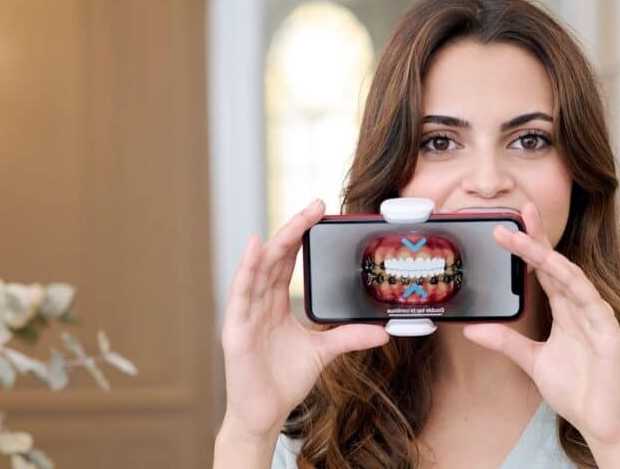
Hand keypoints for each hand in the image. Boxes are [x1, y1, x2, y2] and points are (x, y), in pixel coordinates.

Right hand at [220, 199, 389, 442]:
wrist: (264, 414)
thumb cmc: (283, 381)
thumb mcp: (323, 353)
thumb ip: (348, 337)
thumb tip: (384, 332)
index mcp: (275, 304)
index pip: (287, 261)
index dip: (301, 236)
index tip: (321, 214)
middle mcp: (258, 302)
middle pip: (275, 257)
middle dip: (295, 229)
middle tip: (316, 205)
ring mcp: (245, 313)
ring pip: (259, 268)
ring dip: (277, 241)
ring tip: (295, 219)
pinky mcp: (235, 329)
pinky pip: (240, 293)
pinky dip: (247, 268)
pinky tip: (256, 247)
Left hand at [462, 201, 619, 460]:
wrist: (602, 423)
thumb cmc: (576, 390)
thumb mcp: (532, 361)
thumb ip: (505, 341)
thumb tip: (470, 329)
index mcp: (565, 310)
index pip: (545, 270)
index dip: (530, 245)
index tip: (508, 224)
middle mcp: (581, 308)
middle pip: (557, 264)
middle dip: (538, 237)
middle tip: (520, 211)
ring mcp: (597, 318)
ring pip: (572, 278)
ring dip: (548, 256)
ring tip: (526, 238)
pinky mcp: (611, 335)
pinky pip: (592, 304)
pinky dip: (576, 286)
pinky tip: (560, 270)